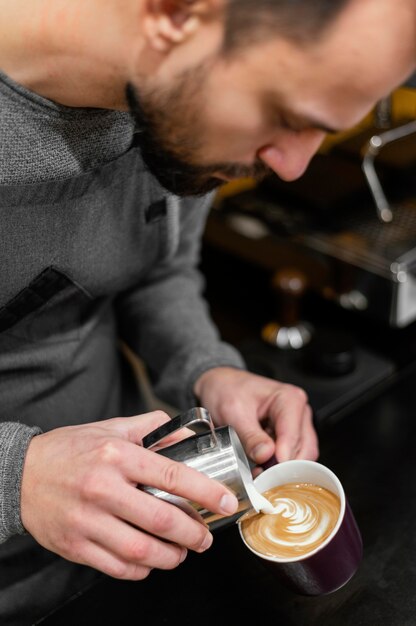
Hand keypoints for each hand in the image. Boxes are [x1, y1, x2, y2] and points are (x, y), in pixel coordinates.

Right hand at [20, 411, 237, 579]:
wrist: (20, 474)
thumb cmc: (70, 450)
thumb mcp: (111, 428)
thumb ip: (152, 428)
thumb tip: (187, 434)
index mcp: (117, 455)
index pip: (173, 475)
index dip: (206, 492)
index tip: (225, 502)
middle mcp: (103, 488)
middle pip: (163, 520)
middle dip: (195, 533)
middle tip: (205, 536)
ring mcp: (88, 520)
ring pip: (142, 550)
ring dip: (172, 556)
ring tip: (183, 552)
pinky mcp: (76, 545)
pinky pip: (118, 567)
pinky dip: (143, 569)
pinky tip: (152, 560)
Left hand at [193, 367, 318, 466]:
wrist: (221, 385)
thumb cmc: (228, 390)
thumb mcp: (233, 412)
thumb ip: (250, 435)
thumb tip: (266, 455)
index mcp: (289, 399)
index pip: (293, 435)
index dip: (283, 457)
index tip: (271, 473)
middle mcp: (299, 412)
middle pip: (302, 449)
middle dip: (283, 466)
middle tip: (261, 477)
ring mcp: (297, 424)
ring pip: (300, 456)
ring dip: (281, 468)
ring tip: (258, 471)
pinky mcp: (290, 436)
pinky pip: (292, 457)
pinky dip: (278, 465)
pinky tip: (262, 466)